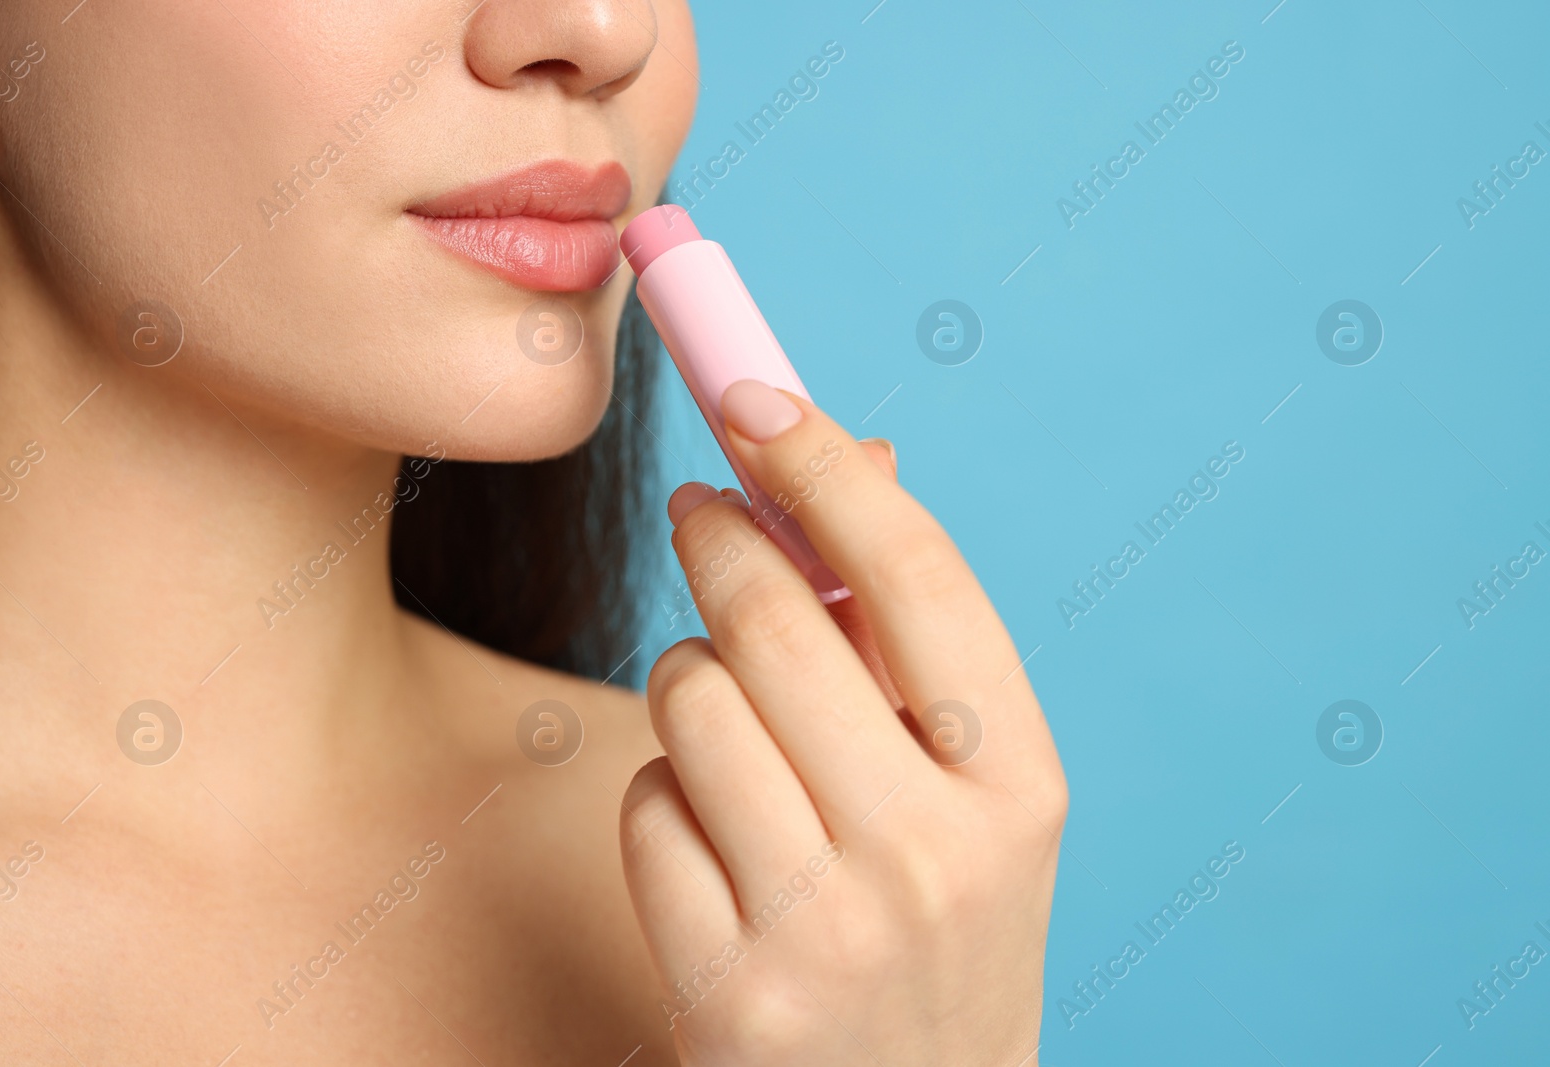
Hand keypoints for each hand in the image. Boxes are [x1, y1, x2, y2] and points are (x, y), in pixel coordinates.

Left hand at [621, 379, 1065, 1066]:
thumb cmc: (939, 926)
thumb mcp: (969, 792)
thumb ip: (909, 635)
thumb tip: (851, 454)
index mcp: (1020, 784)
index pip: (916, 576)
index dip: (824, 466)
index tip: (750, 388)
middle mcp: (936, 855)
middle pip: (777, 621)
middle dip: (721, 540)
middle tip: (701, 511)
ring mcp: (827, 932)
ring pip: (691, 699)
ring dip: (693, 685)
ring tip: (737, 730)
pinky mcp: (727, 992)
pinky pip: (645, 805)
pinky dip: (666, 798)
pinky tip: (716, 845)